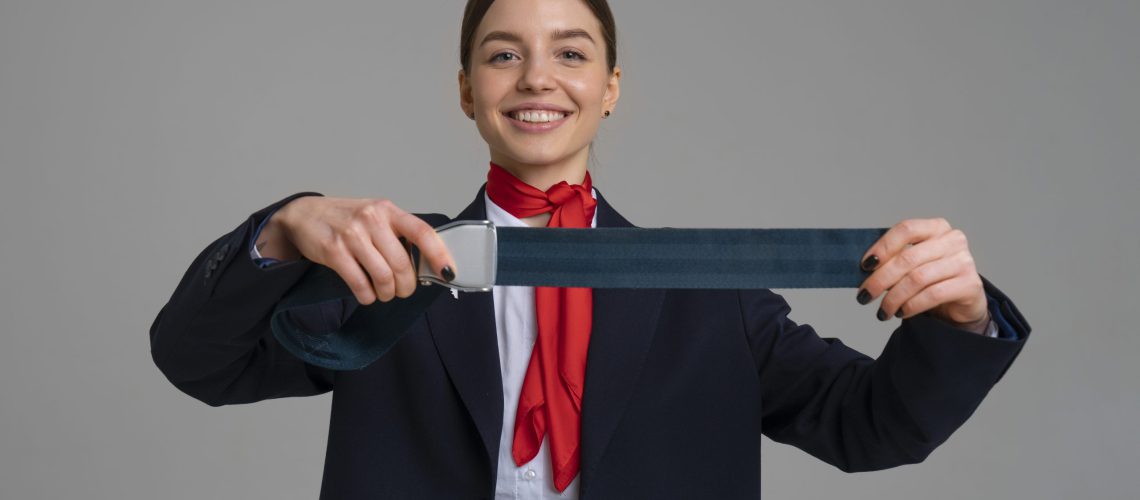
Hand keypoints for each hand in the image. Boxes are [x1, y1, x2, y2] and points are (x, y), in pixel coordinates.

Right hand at [272, 196, 455, 303]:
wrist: (303, 215)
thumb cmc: (345, 219)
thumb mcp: (375, 216)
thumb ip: (397, 234)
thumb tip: (426, 263)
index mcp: (388, 210)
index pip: (422, 232)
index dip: (438, 255)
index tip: (448, 272)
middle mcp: (371, 219)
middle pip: (402, 263)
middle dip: (407, 285)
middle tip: (403, 291)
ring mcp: (352, 235)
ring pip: (383, 276)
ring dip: (388, 293)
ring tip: (385, 293)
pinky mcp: (333, 251)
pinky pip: (360, 283)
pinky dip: (367, 295)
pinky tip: (367, 294)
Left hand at [856, 218, 988, 329]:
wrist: (962, 300)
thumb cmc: (932, 278)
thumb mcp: (913, 263)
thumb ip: (894, 259)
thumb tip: (864, 270)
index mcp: (936, 227)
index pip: (906, 230)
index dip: (883, 247)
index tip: (865, 265)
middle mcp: (953, 240)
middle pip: (908, 258)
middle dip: (880, 279)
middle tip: (865, 295)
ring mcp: (964, 261)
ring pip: (917, 278)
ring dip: (893, 297)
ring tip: (882, 310)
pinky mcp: (970, 284)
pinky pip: (932, 295)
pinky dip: (911, 305)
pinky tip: (901, 312)